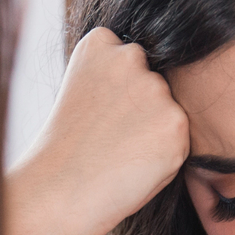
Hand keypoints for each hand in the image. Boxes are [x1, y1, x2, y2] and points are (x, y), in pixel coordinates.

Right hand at [10, 26, 188, 234]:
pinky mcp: (175, 123)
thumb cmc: (64, 151)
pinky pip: (180, 142)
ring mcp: (155, 88)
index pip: (130, 60)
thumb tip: (164, 88)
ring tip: (117, 155)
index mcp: (100, 42)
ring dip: (154, 133)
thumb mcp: (82, 92)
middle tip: (107, 140)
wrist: (55, 193)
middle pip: (154, 82)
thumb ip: (118, 79)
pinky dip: (163, 159)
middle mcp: (131, 55)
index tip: (95, 114)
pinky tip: (131, 167)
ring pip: (170, 112)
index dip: (115, 93)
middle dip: (140, 110)